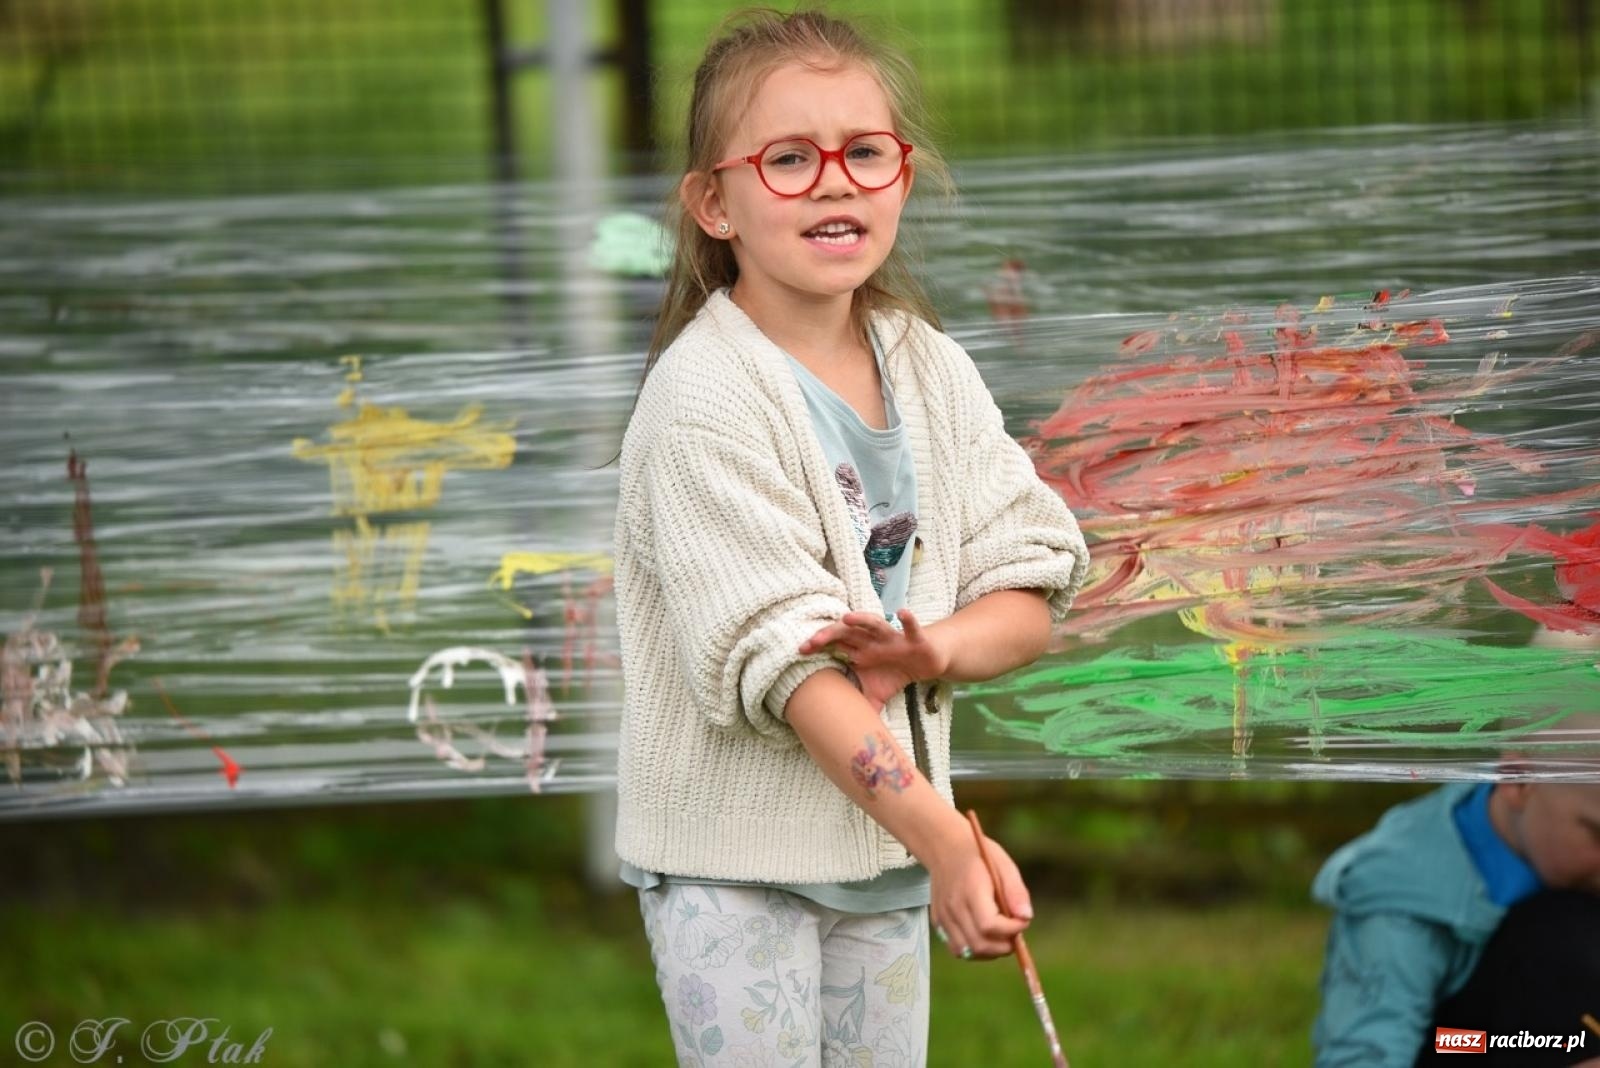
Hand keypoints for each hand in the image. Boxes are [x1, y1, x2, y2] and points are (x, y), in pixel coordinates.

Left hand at [798, 608, 949, 711]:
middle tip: (814, 641)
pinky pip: (911, 628)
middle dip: (830, 634)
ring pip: (874, 624)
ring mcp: (891, 638)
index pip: (835, 645)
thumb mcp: (875, 695)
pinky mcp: (913, 639)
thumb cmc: (895, 674)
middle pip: (847, 632)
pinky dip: (908, 620)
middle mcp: (871, 641)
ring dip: (861, 620)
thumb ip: (860, 709)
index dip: (818, 645)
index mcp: (859, 652)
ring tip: (847, 618)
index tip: (801, 650)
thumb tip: (847, 734)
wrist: (925, 663)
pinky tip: (902, 612)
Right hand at [926, 829, 1032, 961]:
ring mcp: (943, 916)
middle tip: (1014, 933)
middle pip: (979, 944)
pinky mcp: (938, 922)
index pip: (989, 925)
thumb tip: (1027, 918)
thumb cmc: (979, 856)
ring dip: (989, 952)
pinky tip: (984, 935)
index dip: (1011, 930)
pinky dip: (974, 949)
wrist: (946, 848)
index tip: (1022, 921)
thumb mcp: (1004, 865)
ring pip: (967, 952)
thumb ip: (1016, 892)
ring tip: (1000, 936)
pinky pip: (957, 948)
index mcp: (971, 890)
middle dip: (1004, 946)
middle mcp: (953, 907)